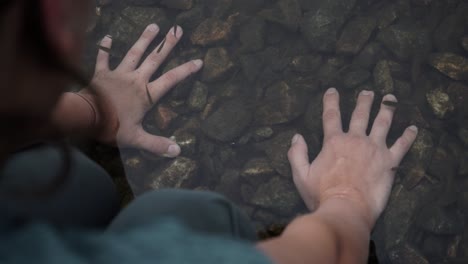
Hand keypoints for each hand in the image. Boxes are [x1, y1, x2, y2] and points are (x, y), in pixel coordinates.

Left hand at [81, 24, 202, 156]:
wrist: (86, 117)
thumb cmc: (112, 127)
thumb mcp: (137, 139)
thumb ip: (157, 144)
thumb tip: (177, 151)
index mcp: (146, 94)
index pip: (171, 80)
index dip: (186, 70)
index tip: (199, 60)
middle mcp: (135, 79)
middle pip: (155, 60)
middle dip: (168, 45)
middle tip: (178, 30)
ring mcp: (118, 74)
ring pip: (134, 53)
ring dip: (144, 39)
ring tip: (154, 25)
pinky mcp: (102, 73)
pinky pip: (104, 58)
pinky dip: (105, 48)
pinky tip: (108, 37)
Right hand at [288, 88, 417, 226]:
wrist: (346, 208)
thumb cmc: (322, 194)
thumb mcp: (301, 175)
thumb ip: (297, 154)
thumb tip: (296, 137)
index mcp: (334, 142)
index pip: (331, 116)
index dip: (331, 101)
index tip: (333, 90)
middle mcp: (355, 140)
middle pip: (360, 115)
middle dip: (364, 101)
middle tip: (367, 92)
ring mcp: (374, 149)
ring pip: (382, 123)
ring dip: (386, 109)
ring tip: (390, 98)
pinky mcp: (389, 162)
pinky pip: (402, 146)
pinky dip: (408, 136)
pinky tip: (413, 129)